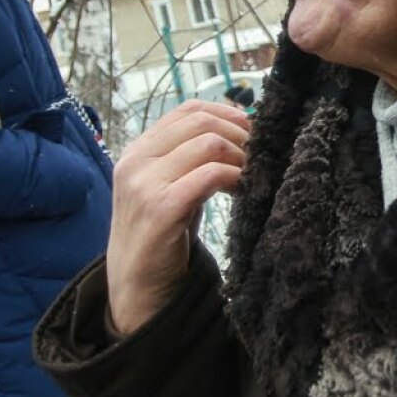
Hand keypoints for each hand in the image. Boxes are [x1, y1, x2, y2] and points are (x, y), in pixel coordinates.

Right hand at [105, 100, 250, 337]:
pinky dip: (234, 177)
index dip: (228, 113)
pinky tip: (243, 190)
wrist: (136, 286)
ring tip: (253, 173)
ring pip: (207, 143)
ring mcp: (144, 183)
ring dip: (240, 155)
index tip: (253, 129)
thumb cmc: (161, 235)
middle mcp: (136, 160)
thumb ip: (191, 158)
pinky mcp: (160, 207)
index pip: (188, 110)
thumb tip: (240, 130)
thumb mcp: (171, 186)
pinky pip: (208, 175)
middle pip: (200, 122)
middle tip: (261, 152)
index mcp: (138, 150)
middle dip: (239, 133)